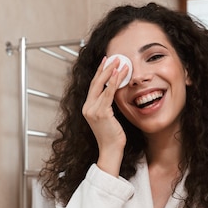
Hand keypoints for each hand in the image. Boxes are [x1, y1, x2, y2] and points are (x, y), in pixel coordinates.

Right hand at [82, 56, 130, 175]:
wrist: (110, 150)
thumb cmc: (112, 136)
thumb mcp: (108, 118)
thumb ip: (107, 105)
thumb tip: (114, 92)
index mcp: (87, 108)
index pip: (94, 86)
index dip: (100, 73)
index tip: (106, 62)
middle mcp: (87, 108)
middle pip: (95, 83)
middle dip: (105, 68)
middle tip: (114, 57)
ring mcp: (93, 110)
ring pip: (101, 86)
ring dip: (111, 72)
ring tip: (120, 62)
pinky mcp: (101, 113)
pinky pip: (108, 94)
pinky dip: (114, 83)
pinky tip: (119, 74)